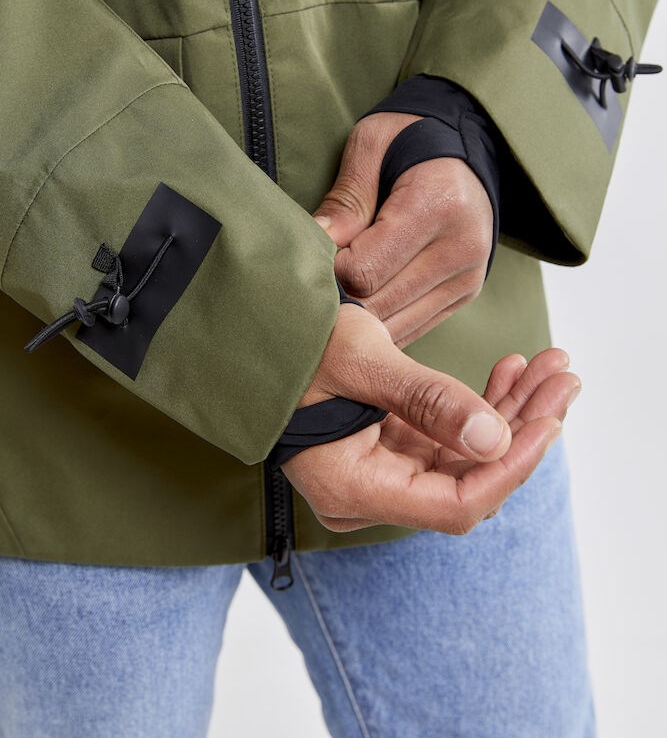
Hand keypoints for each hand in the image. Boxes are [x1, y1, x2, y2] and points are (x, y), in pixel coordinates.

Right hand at [285, 303, 579, 532]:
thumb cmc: (290, 342)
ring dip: (509, 411)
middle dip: (522, 426)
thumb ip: (426, 401)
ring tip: (548, 366)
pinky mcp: (388, 447)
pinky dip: (480, 406)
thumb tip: (495, 441)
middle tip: (563, 375)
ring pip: (465, 456)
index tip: (550, 421)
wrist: (252, 330)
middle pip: (469, 480)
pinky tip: (508, 371)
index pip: (453, 505)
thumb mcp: (359, 360)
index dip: (510, 469)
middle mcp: (368, 492)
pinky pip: (447, 437)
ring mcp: (380, 471)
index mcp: (352, 487)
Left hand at [313, 112, 493, 347]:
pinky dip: (382, 326)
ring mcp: (468, 277)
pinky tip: (364, 303)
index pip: (365, 271)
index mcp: (437, 206)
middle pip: (378, 305)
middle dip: (341, 299)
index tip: (320, 252)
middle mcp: (462, 248)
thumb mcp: (370, 145)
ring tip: (339, 292)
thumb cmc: (407, 141)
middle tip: (319, 278)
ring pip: (395, 328)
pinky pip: (413, 330)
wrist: (463, 150)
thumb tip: (317, 244)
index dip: (330, 270)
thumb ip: (345, 199)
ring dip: (360, 319)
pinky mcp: (465, 293)